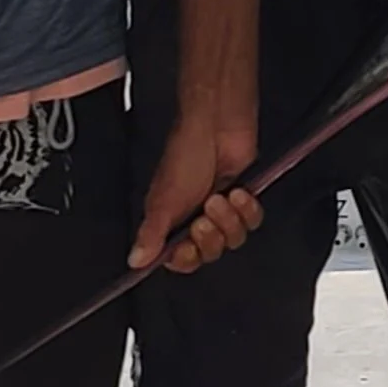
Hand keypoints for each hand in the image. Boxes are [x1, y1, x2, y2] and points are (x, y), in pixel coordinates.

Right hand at [131, 105, 262, 277]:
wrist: (215, 125)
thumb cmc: (185, 154)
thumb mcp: (163, 200)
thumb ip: (151, 233)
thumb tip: (135, 260)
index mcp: (172, 221)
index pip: (180, 258)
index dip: (186, 259)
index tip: (186, 248)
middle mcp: (196, 218)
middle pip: (210, 253)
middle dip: (209, 238)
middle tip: (202, 218)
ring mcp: (222, 210)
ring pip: (233, 239)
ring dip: (228, 220)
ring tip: (220, 197)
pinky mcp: (244, 199)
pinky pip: (252, 222)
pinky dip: (247, 210)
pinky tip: (238, 192)